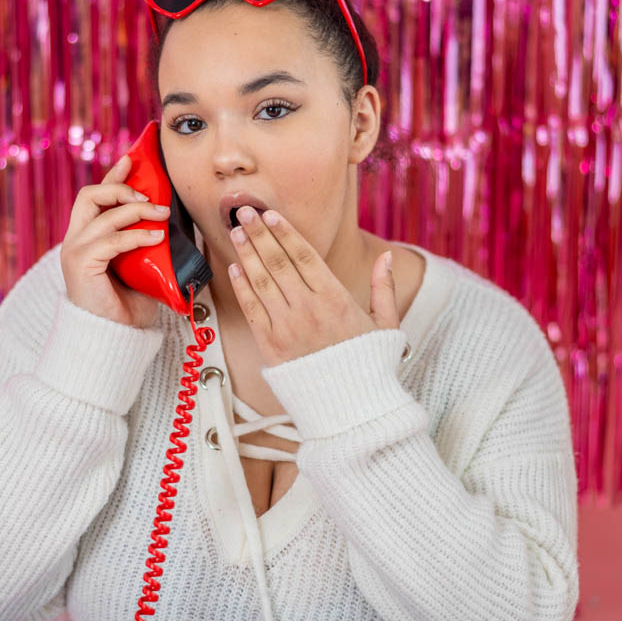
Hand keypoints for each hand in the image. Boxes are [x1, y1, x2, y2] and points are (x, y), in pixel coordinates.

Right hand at [57, 155, 173, 327]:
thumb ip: (149, 244)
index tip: (132, 159)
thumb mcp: (142, 267)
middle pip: (89, 195)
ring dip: (135, 209)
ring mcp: (75, 251)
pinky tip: (157, 237)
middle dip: (120, 187)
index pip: (95, 197)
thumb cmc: (128, 307)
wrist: (114, 339)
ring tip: (161, 214)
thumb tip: (178, 225)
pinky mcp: (81, 265)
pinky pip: (110, 240)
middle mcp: (75, 240)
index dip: (113, 175)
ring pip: (102, 213)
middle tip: (150, 196)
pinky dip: (135, 235)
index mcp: (86, 238)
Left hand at [226, 207, 399, 366]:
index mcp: (336, 300)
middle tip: (243, 211)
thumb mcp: (387, 325)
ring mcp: (287, 328)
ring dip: (246, 254)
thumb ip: (384, 289)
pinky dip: (242, 287)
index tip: (271, 215)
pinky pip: (252, 310)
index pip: (305, 256)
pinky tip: (235, 268)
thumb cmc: (369, 365)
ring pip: (261, 282)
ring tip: (235, 232)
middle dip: (259, 234)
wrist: (350, 409)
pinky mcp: (271, 347)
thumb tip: (386, 258)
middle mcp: (309, 310)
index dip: (285, 233)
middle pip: (278, 262)